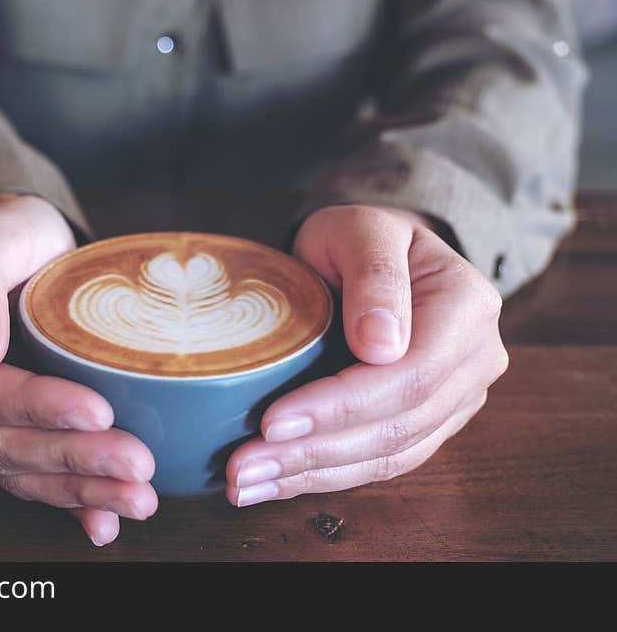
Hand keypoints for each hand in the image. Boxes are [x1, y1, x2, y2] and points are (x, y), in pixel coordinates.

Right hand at [0, 193, 156, 544]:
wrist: (18, 247)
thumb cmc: (8, 232)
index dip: (35, 406)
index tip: (97, 410)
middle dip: (71, 457)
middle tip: (135, 464)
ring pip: (15, 467)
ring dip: (78, 489)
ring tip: (136, 500)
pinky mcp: (1, 428)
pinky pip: (27, 475)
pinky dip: (66, 503)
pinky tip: (101, 524)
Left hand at [225, 205, 508, 505]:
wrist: (375, 253)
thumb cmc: (360, 236)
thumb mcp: (360, 229)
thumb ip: (374, 274)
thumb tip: (383, 346)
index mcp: (466, 307)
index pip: (409, 376)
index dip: (340, 407)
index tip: (272, 422)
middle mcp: (475, 360)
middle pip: (398, 426)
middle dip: (313, 453)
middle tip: (241, 469)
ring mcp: (457, 398)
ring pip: (390, 456)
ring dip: (313, 476)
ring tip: (246, 485)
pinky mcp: (431, 423)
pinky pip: (384, 463)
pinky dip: (327, 477)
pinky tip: (276, 483)